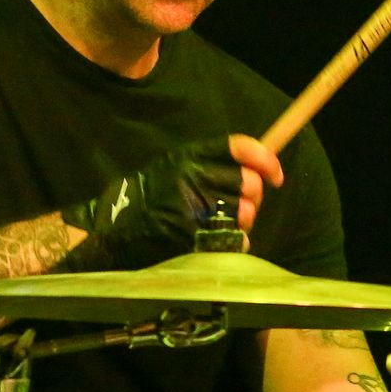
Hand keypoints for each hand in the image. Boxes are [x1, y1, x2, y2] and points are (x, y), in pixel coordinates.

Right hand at [58, 135, 281, 270]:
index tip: (276, 176)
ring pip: (245, 213)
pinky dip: (235, 244)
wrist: (113, 237)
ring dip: (242, 223)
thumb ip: (208, 167)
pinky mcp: (194, 234)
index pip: (240, 147)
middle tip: (241, 208)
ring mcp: (194, 206)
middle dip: (253, 198)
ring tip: (223, 226)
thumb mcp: (171, 170)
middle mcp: (193, 176)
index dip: (265, 160)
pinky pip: (234, 239)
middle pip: (249, 183)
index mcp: (189, 156)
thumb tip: (254, 173)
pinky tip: (218, 244)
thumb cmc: (145, 203)